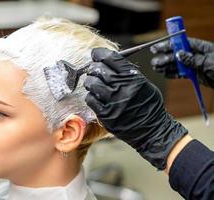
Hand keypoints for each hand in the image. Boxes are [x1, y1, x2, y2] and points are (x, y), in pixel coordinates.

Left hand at [84, 48, 187, 169]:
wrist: (152, 130)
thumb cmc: (148, 106)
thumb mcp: (143, 84)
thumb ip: (127, 73)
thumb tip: (109, 62)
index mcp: (133, 78)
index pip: (111, 58)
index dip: (100, 54)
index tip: (95, 54)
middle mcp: (122, 88)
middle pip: (99, 69)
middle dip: (93, 68)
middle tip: (93, 70)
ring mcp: (113, 102)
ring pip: (92, 83)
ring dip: (90, 81)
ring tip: (93, 84)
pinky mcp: (106, 115)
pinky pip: (90, 99)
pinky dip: (91, 96)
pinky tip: (96, 97)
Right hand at [150, 38, 213, 87]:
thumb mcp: (207, 62)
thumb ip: (192, 59)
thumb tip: (178, 54)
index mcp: (200, 48)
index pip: (182, 43)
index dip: (169, 44)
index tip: (158, 47)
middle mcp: (195, 55)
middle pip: (177, 54)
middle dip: (165, 57)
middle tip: (155, 61)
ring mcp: (194, 65)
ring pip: (176, 64)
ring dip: (165, 66)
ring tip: (156, 68)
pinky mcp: (194, 74)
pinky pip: (180, 73)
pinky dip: (171, 73)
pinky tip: (164, 73)